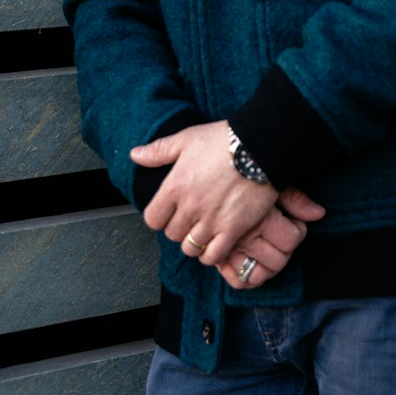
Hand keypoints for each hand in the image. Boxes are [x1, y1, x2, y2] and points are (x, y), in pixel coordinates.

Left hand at [133, 120, 278, 265]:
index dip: (160, 217)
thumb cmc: (223, 140)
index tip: (169, 211)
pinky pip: (213, 255)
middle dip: (178, 228)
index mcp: (174, 187)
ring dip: (194, 242)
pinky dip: (212, 254)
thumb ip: (158, 151)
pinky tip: (217, 242)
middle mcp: (189, 207)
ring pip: (190, 248)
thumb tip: (135, 155)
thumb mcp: (186, 139)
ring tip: (203, 231)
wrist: (260, 146)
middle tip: (190, 219)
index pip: (153, 219)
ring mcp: (211, 221)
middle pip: (172, 234)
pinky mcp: (232, 229)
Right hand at [216, 186, 325, 289]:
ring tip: (268, 249)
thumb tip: (319, 214)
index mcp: (259, 217)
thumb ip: (294, 198)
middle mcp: (244, 237)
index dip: (298, 230)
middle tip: (281, 236)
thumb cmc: (239, 175)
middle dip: (285, 250)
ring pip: (258, 275)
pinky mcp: (216, 257)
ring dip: (267, 267)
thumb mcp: (269, 181)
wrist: (201, 175)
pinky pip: (236, 281)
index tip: (293, 221)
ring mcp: (228, 249)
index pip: (292, 239)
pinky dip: (246, 277)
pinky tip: (251, 261)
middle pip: (278, 261)